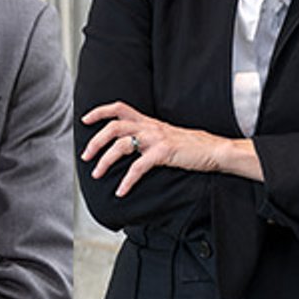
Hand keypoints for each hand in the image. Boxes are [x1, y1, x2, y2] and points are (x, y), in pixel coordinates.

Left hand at [81, 101, 261, 196]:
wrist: (214, 149)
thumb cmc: (191, 145)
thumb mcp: (166, 135)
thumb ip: (148, 136)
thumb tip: (129, 146)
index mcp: (149, 121)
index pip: (120, 108)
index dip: (100, 111)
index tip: (85, 119)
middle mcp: (150, 127)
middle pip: (114, 126)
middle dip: (95, 141)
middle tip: (85, 155)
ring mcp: (156, 139)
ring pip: (121, 145)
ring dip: (105, 160)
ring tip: (97, 173)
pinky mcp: (163, 153)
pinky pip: (138, 167)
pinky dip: (126, 181)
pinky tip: (121, 191)